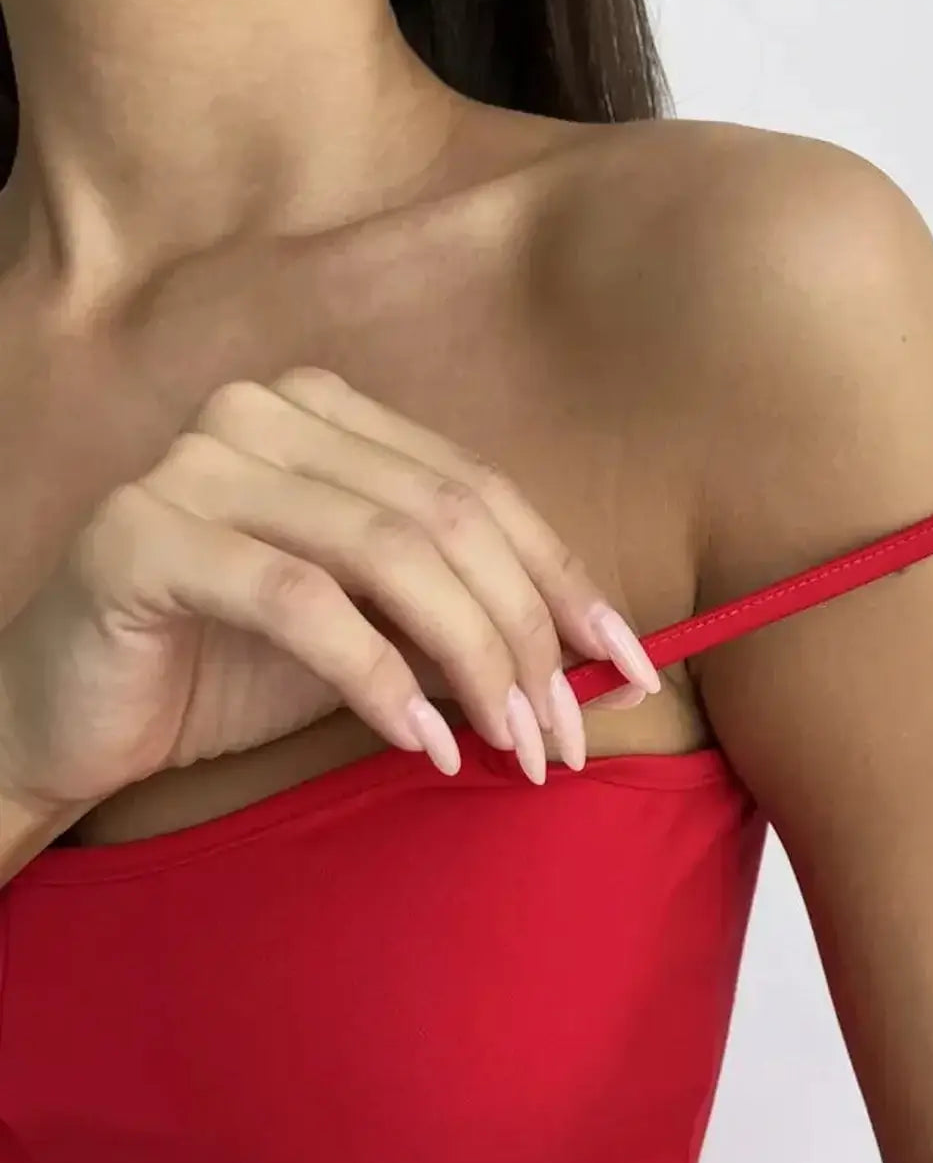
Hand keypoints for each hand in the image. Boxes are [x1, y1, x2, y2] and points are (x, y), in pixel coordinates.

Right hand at [0, 367, 659, 810]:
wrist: (72, 716)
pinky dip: (381, 681)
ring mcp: (199, 463)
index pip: (479, 491)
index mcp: (328, 416)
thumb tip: (597, 661)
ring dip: (472, 663)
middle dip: (526, 636)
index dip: (565, 580)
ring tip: (513, 748)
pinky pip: (303, 603)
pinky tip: (424, 745)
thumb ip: (459, 619)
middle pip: (447, 518)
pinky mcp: (145, 532)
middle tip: (564, 737)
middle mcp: (267, 414)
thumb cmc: (230, 671)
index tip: (629, 667)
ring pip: (389, 553)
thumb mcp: (373, 636)